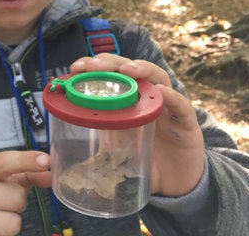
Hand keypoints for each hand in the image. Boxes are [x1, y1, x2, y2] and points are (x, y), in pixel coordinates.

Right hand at [0, 151, 50, 235]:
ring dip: (13, 221)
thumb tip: (50, 175)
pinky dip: (6, 235)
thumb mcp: (8, 181)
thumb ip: (30, 173)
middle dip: (19, 202)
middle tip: (5, 203)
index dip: (26, 160)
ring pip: (14, 221)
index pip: (3, 162)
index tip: (46, 161)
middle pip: (17, 195)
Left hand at [70, 53, 204, 195]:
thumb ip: (92, 156)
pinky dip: (171, 96)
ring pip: (157, 77)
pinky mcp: (186, 122)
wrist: (174, 185)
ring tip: (127, 70)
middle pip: (129, 69)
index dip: (92, 67)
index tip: (74, 69)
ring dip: (141, 69)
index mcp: (125, 102)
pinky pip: (181, 105)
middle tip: (93, 66)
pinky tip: (160, 91)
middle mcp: (146, 98)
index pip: (108, 74)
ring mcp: (167, 107)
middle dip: (110, 63)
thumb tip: (63, 170)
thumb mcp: (112, 157)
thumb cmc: (142, 163)